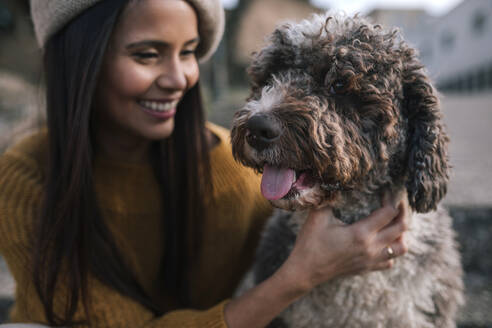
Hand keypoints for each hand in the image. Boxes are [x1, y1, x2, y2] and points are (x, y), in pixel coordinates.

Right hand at [279, 194, 409, 292]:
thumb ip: (329, 199)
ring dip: (401, 234)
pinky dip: (391, 251)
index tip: (384, 192)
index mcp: (361, 233)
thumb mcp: (318, 216)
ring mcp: (370, 260)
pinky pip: (390, 261)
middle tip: (397, 204)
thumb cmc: (310, 242)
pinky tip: (381, 243)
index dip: (390, 200)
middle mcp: (371, 248)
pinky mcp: (366, 268)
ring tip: (392, 224)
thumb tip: (334, 184)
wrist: (305, 271)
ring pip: (401, 248)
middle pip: (401, 229)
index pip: (389, 213)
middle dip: (402, 213)